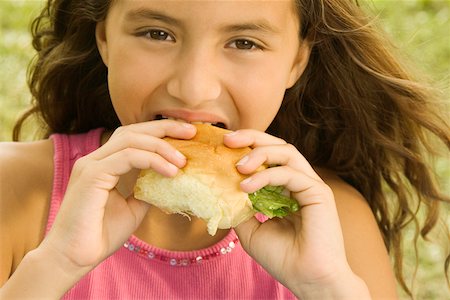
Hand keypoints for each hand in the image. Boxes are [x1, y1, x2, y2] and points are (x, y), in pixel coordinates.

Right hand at [40, 121, 195, 271]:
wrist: (75, 258)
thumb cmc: (101, 235)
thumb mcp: (133, 208)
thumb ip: (147, 190)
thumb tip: (169, 179)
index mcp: (104, 164)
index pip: (133, 137)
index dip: (160, 132)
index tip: (187, 136)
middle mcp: (96, 159)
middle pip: (132, 131)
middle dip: (164, 128)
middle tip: (191, 132)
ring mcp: (91, 164)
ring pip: (131, 140)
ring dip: (161, 147)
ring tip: (183, 161)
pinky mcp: (91, 175)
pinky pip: (127, 157)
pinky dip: (152, 160)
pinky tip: (170, 172)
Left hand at [225, 130, 367, 297]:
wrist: (307, 279)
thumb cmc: (283, 258)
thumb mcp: (250, 230)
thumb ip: (238, 208)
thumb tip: (219, 191)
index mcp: (285, 189)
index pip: (267, 158)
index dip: (246, 148)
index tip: (222, 146)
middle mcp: (299, 182)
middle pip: (278, 146)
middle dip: (252, 138)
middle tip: (227, 139)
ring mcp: (310, 185)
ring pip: (287, 151)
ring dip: (259, 153)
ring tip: (238, 165)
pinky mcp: (318, 191)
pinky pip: (290, 173)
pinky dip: (266, 175)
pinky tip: (247, 186)